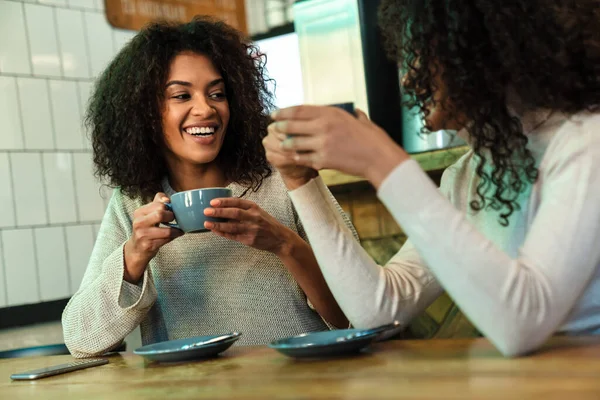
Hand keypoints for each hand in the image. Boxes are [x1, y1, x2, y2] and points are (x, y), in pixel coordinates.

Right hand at [123, 192, 182, 282]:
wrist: (136, 249)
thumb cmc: (146, 229)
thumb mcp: (147, 214)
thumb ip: (157, 203)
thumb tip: (167, 198)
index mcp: (139, 212)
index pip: (158, 204)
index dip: (168, 207)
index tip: (171, 210)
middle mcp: (139, 223)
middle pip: (160, 214)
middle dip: (171, 216)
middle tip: (174, 219)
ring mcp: (143, 235)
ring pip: (166, 231)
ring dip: (176, 230)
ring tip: (179, 229)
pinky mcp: (148, 245)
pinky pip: (166, 240)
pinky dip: (174, 236)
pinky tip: (176, 234)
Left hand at [203, 198, 293, 255]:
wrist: (280, 238)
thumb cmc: (266, 223)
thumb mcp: (258, 211)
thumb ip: (244, 209)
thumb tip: (223, 206)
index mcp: (255, 208)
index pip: (238, 202)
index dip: (224, 201)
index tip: (212, 201)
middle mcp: (253, 218)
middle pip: (234, 213)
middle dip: (219, 212)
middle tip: (206, 211)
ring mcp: (251, 229)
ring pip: (232, 226)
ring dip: (218, 224)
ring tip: (207, 223)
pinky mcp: (249, 240)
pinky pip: (233, 236)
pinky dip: (223, 233)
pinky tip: (215, 230)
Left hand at [268, 105, 409, 187]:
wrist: (379, 158)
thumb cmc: (373, 140)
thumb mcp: (361, 121)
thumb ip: (354, 115)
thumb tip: (355, 112)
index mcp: (331, 113)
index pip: (299, 110)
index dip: (284, 112)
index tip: (275, 114)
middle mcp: (324, 126)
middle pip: (292, 125)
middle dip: (280, 127)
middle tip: (273, 128)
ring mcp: (322, 144)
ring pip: (294, 143)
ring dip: (285, 144)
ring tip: (282, 144)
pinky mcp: (323, 160)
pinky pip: (302, 158)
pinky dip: (296, 158)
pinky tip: (294, 157)